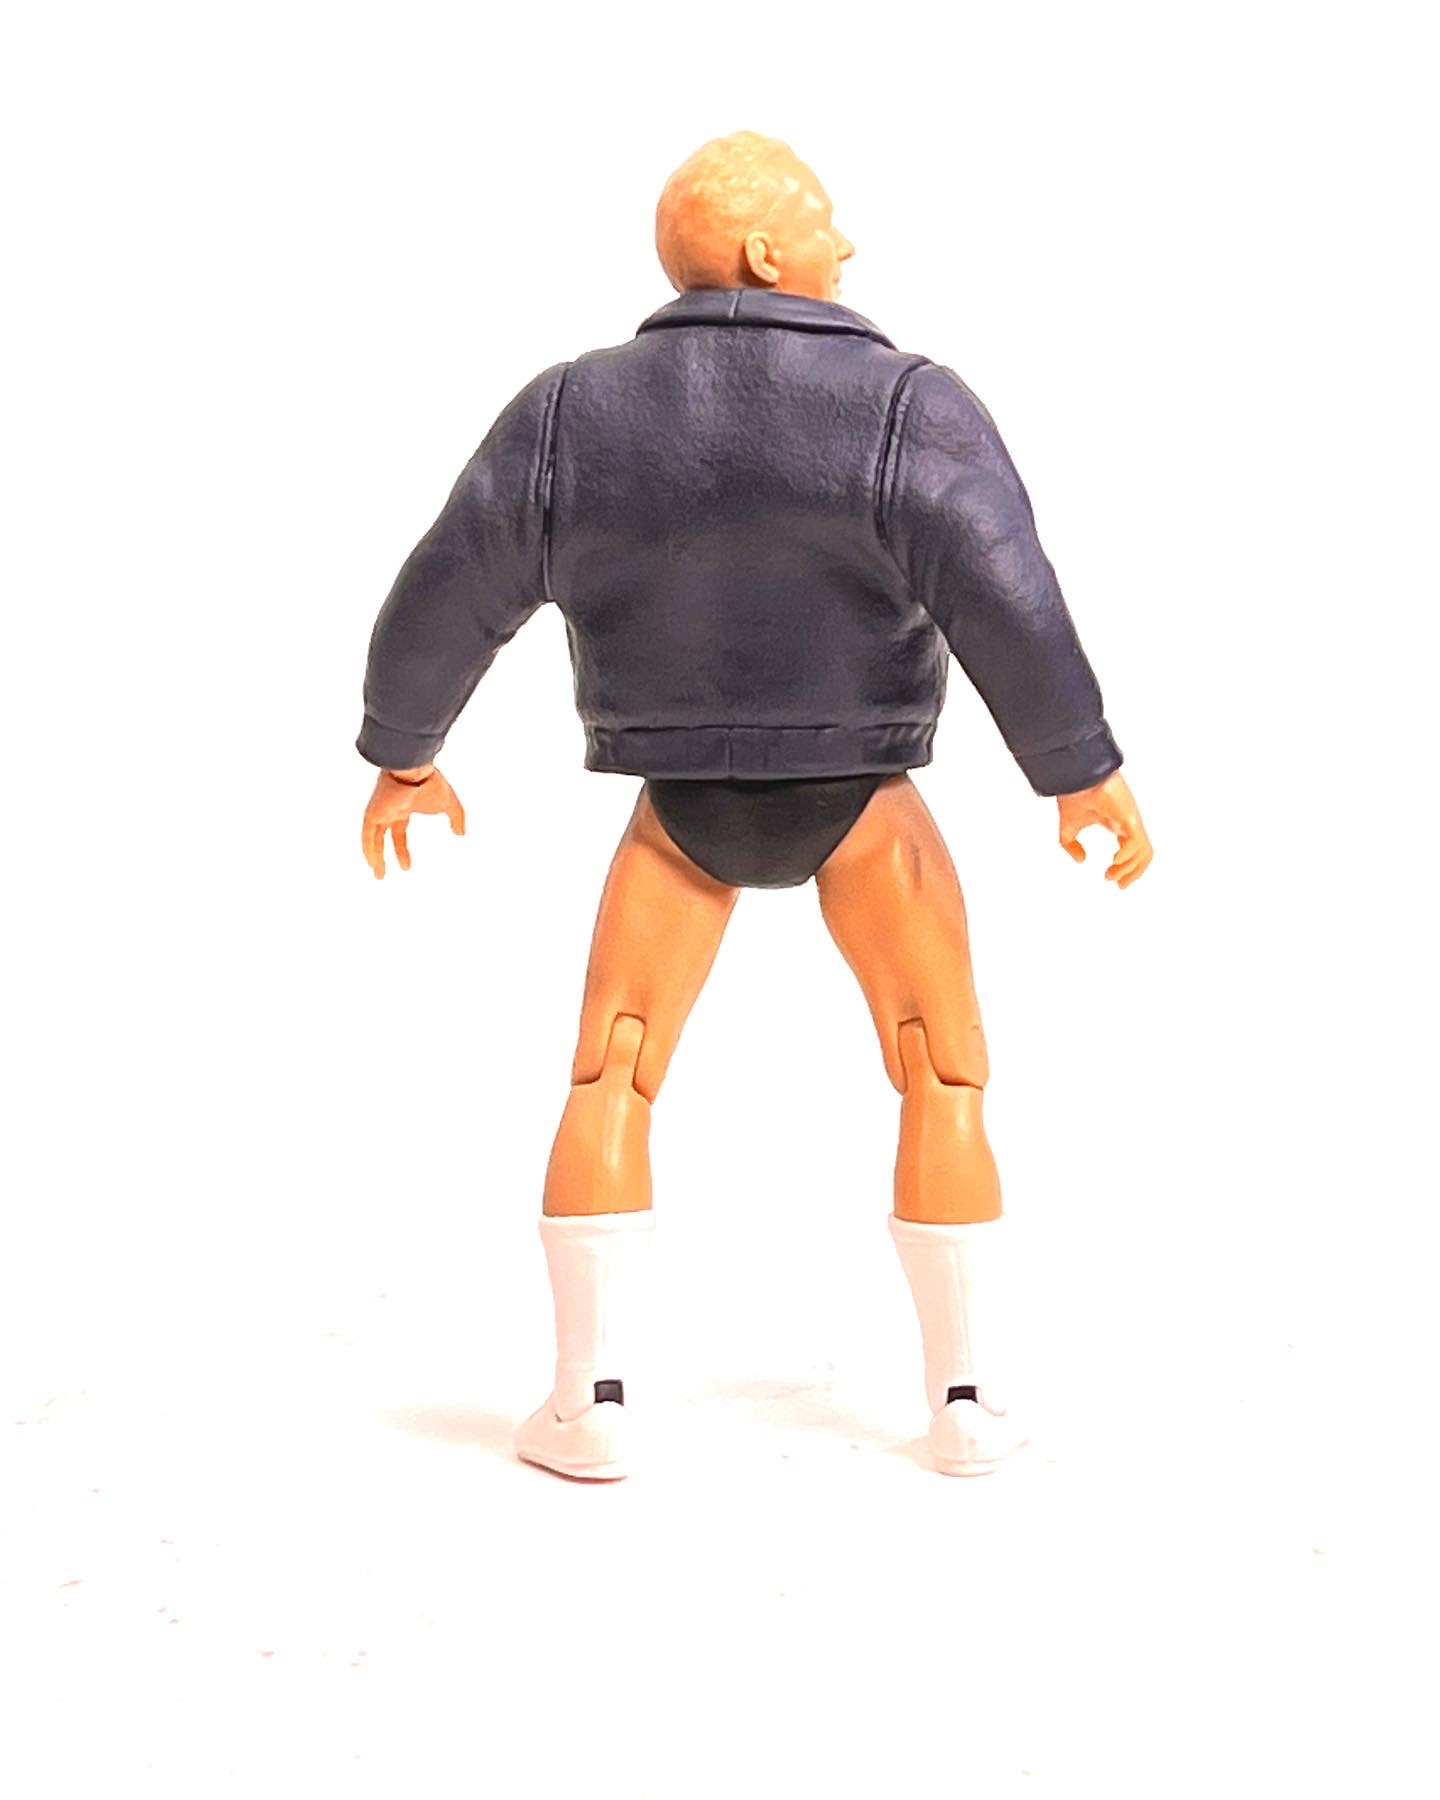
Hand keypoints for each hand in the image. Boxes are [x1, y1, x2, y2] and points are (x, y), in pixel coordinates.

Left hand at [361, 765, 465, 878]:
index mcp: (403, 808)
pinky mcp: (373, 812)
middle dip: (383, 856)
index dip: (402, 850)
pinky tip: (372, 863)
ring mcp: (379, 812)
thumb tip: (461, 833)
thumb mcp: (449, 804)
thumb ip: (456, 818)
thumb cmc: (431, 783)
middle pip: (382, 838)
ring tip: (378, 875)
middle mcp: (389, 811)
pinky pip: (367, 835)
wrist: (416, 770)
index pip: (399, 833)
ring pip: (372, 839)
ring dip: (374, 858)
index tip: (406, 866)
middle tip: (383, 874)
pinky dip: (368, 849)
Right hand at [1057, 771, 1151, 888]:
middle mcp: (1128, 824)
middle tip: (1119, 885)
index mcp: (1119, 825)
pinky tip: (1115, 860)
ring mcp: (1131, 821)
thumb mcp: (1068, 828)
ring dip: (1130, 869)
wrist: (1076, 778)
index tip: (1112, 879)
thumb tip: (1080, 860)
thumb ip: (1071, 845)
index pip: (1132, 850)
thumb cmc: (1074, 795)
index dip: (1126, 868)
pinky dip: (1129, 856)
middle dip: (1134, 873)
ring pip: (1144, 851)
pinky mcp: (1130, 818)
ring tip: (1112, 875)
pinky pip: (1137, 843)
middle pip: (1144, 854)